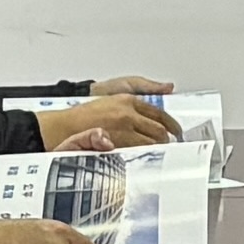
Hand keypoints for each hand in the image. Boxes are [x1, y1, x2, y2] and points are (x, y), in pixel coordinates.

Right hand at [39, 92, 179, 149]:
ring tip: (159, 151)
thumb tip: (169, 88)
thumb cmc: (90, 109)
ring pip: (149, 142)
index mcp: (129, 100)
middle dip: (165, 139)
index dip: (171, 124)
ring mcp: (121, 130)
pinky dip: (143, 153)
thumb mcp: (119, 88)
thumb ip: (146, 88)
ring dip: (156, 147)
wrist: (66, 125)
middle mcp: (127, 114)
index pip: (158, 113)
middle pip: (157, 130)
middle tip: (169, 144)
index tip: (176, 131)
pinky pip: (136, 151)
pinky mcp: (114, 144)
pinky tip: (144, 156)